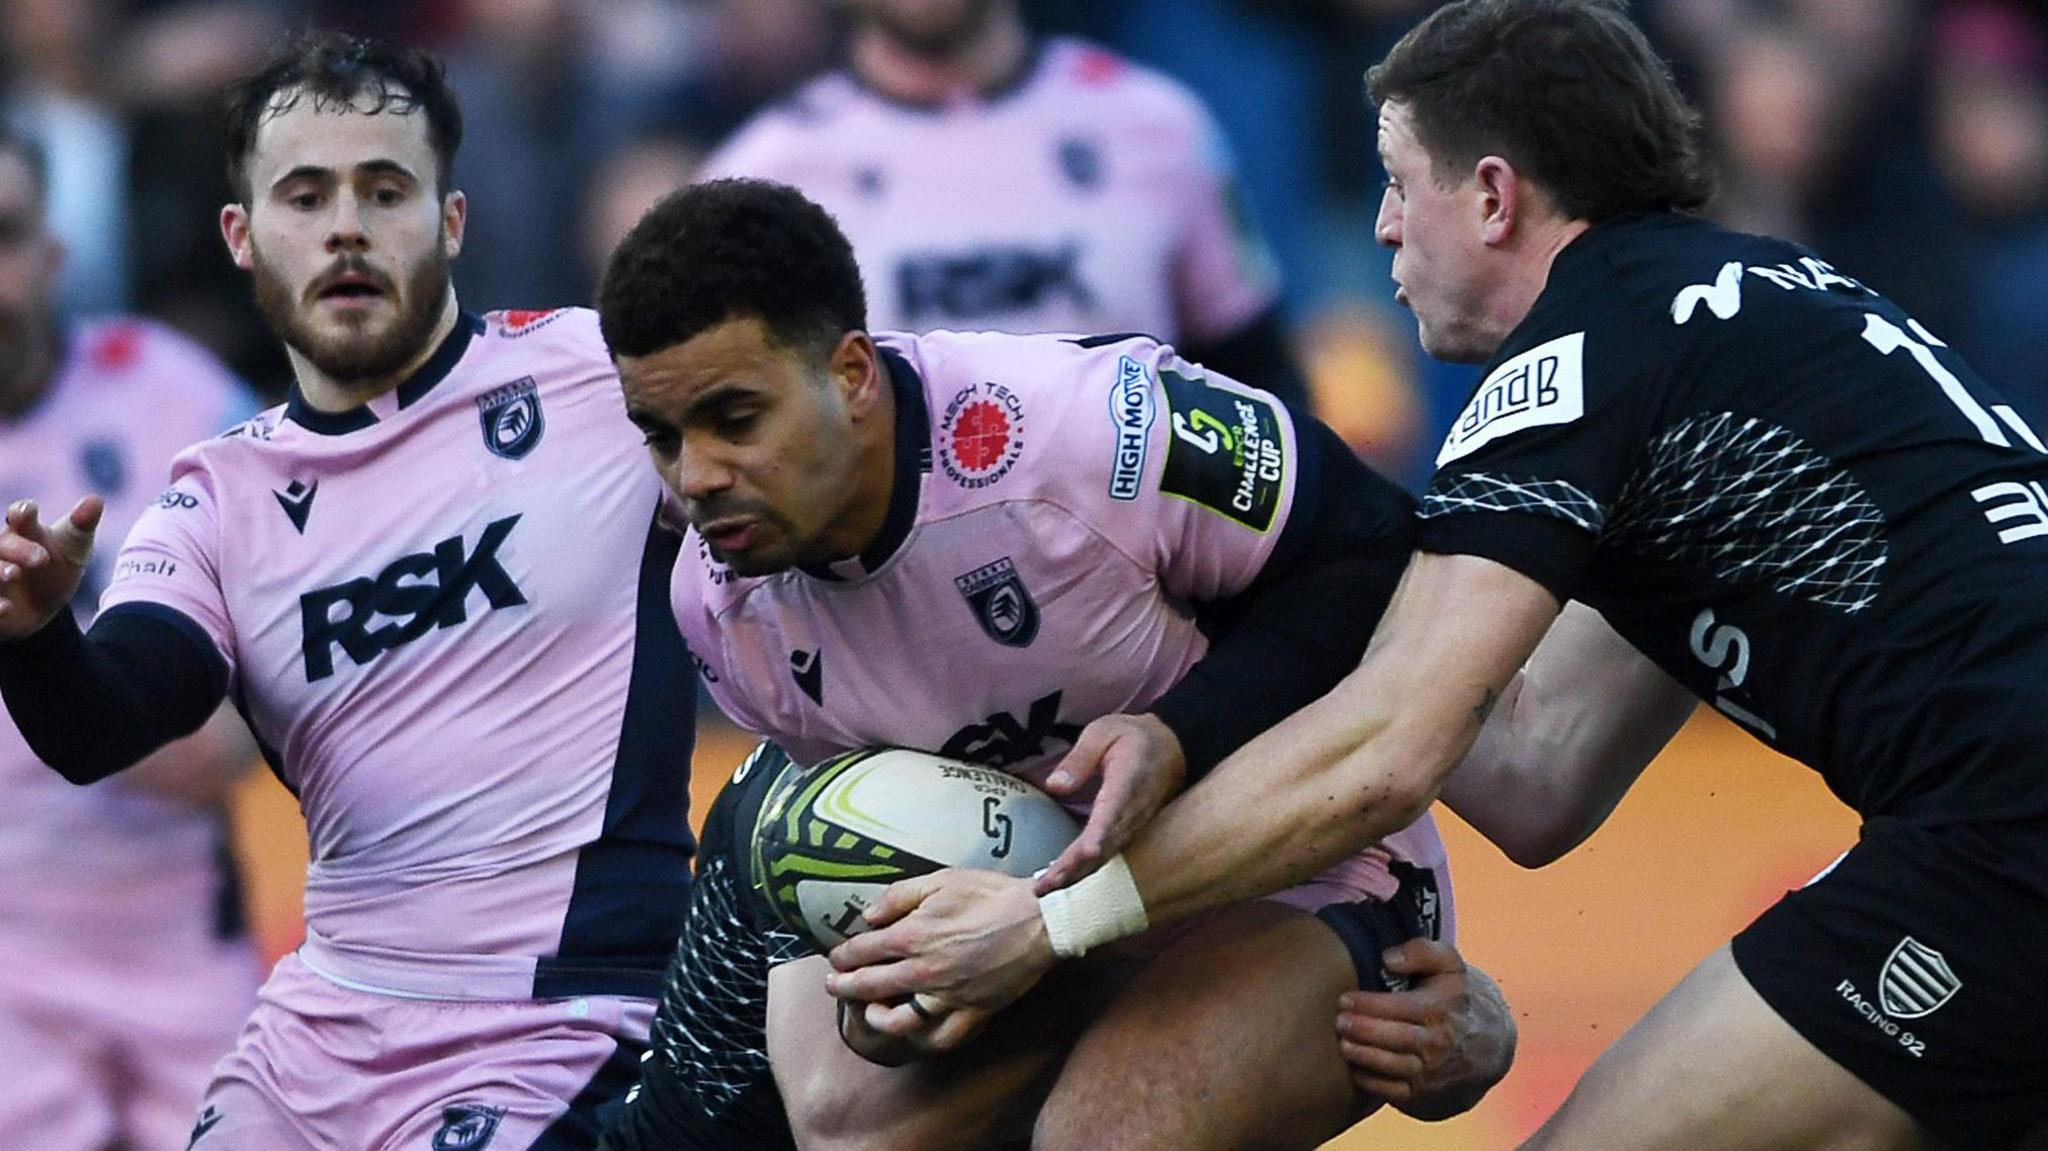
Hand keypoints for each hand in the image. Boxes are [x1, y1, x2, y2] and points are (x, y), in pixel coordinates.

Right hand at [0, 497, 101, 640]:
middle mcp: (2, 548)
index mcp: (24, 529)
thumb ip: (82, 524)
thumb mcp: (74, 547)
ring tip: (13, 574)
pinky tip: (6, 608)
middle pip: (2, 543)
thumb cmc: (57, 565)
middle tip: (41, 558)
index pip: (21, 514)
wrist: (47, 605)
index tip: (28, 512)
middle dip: (18, 549)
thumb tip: (96, 500)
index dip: (23, 513)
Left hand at [823, 869, 1055, 1051]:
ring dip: (876, 1017)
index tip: (835, 956)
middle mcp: (923, 971)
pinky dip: (923, 1039)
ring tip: (868, 1011)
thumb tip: (868, 915)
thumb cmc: (991, 895)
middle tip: (832, 985)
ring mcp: (947, 997)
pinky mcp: (972, 1012)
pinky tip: (914, 1032)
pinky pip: (941, 1037)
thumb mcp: (941, 880)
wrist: (1039, 920)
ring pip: (898, 1021)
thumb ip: (899, 896)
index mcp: (912, 935)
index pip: (862, 950)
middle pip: (869, 986)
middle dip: (843, 986)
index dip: (843, 954)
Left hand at [1033, 712, 1186, 894]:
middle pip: (1105, 845)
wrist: (1173, 747)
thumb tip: (1055, 785)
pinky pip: (1108, 854)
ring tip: (1044, 888)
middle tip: (1043, 886)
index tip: (1086, 852)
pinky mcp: (1129, 831)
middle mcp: (1133, 811)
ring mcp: (1133, 824)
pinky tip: (1062, 879)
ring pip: (1105, 856)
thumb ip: (1079, 757)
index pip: (1113, 812)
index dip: (1100, 834)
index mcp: (1127, 782)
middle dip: (1074, 868)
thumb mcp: (1103, 731)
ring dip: (1076, 874)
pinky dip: (1085, 869)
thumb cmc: (1133, 737)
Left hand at [1335, 939, 1516, 1119]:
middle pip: (1396, 1039)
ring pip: (1394, 1067)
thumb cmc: (1454, 996)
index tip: (1344, 998)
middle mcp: (1439, 1043)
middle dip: (1363, 1031)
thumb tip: (1387, 959)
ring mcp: (1432, 1071)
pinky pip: (1393, 1091)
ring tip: (1342, 1043)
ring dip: (1364, 1057)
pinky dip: (1371, 1082)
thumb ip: (1420, 951)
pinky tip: (1354, 1066)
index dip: (1369, 1004)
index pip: (1402, 1008)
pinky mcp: (1423, 1092)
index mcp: (1442, 1009)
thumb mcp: (1448, 964)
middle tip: (1339, 1022)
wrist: (1485, 1043)